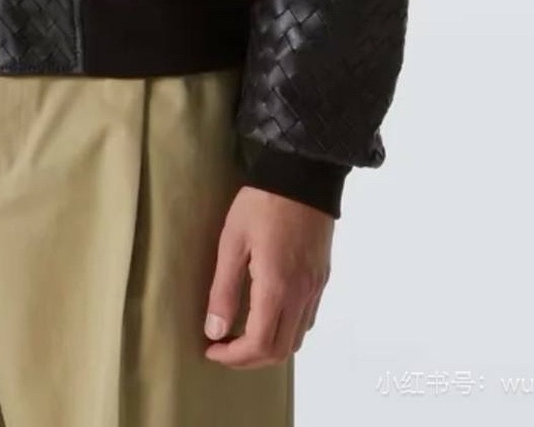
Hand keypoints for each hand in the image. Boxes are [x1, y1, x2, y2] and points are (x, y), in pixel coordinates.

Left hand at [203, 186, 333, 366]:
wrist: (303, 175)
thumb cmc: (261, 204)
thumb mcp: (232, 242)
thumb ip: (223, 289)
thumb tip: (214, 330)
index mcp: (277, 287)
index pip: (259, 344)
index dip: (233, 357)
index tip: (211, 349)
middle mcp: (301, 294)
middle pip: (280, 350)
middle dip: (249, 358)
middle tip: (223, 347)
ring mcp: (315, 287)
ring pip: (297, 338)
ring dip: (269, 347)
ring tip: (242, 334)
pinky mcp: (321, 277)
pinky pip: (307, 318)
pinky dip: (286, 329)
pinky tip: (267, 314)